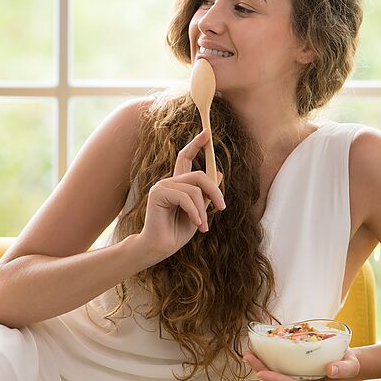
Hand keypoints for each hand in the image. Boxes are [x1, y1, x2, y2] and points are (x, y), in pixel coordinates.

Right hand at [134, 128, 224, 262]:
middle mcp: (169, 181)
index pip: (186, 157)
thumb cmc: (177, 232)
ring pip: (195, 188)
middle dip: (214, 190)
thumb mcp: (199, 211)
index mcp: (178, 184)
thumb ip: (207, 194)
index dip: (197, 144)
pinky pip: (186, 197)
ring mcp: (162, 186)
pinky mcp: (158, 193)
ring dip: (203, 209)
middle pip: (199, 174)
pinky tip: (197, 224)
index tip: (208, 132)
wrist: (160, 248)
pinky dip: (195, 212)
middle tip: (222, 207)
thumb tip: (219, 173)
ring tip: (203, 226)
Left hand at [243, 349, 361, 380]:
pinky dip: (266, 366)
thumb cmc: (347, 362)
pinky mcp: (293, 380)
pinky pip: (277, 376)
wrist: (345, 362)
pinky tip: (257, 355)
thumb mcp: (350, 364)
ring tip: (249, 355)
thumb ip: (343, 368)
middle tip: (248, 357)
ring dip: (260, 369)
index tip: (262, 373)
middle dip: (262, 372)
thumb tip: (331, 369)